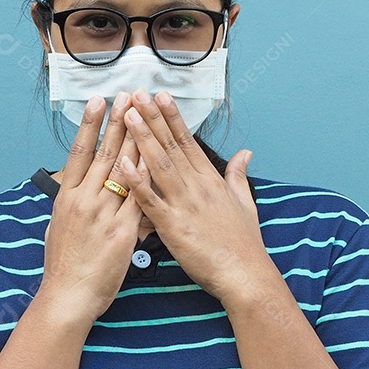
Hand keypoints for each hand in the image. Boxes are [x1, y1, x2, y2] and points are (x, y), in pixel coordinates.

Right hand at [36, 92, 142, 327]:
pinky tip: (157, 156)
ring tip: (143, 115)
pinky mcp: (122, 231)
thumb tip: (72, 190)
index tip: (98, 101)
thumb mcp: (58, 228)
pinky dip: (147, 176)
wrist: (68, 297)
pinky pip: (139, 198)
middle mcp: (84, 200)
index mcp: (66, 198)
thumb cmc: (63, 266)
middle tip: (128, 95)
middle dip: (118, 122)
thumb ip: (70, 205)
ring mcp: (103, 214)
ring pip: (123, 169)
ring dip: (135, 139)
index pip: (80, 153)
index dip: (90, 125)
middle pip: (104, 153)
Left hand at [118, 89, 273, 302]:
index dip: (172, 117)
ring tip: (128, 115)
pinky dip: (137, 182)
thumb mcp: (246, 203)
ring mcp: (184, 204)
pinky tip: (123, 164)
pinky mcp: (173, 226)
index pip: (187, 141)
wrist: (246, 275)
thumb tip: (245, 154)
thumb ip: (238, 175)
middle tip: (137, 93)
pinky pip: (151, 201)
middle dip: (152, 118)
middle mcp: (197, 186)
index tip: (160, 95)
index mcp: (210, 180)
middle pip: (170, 145)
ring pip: (159, 165)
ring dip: (142, 139)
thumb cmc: (244, 244)